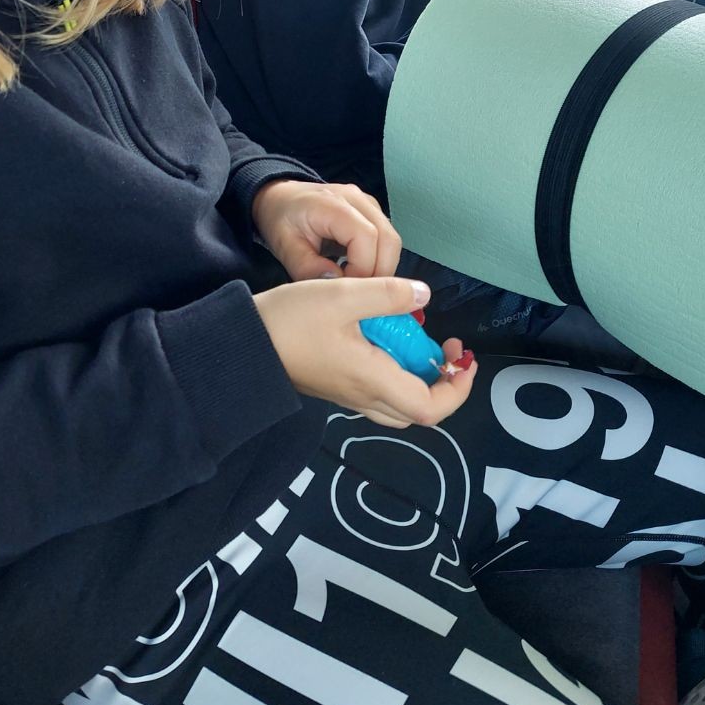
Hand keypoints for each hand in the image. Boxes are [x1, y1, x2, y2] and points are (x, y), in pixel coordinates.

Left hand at [251, 179, 401, 279]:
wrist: (280, 197)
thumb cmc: (281, 219)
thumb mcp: (284, 247)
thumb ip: (308, 268)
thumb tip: (338, 284)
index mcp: (333, 205)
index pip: (366, 237)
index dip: (363, 269)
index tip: (347, 290)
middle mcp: (357, 199)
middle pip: (389, 240)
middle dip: (379, 273)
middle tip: (357, 294)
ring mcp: (368, 203)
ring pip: (392, 240)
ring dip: (381, 267)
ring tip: (356, 285)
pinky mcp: (372, 212)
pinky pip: (386, 238)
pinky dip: (379, 259)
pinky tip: (358, 271)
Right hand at [254, 275, 478, 427]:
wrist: (241, 344)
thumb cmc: (290, 321)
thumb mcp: (342, 295)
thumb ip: (387, 294)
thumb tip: (425, 295)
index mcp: (373, 380)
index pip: (431, 407)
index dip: (458, 387)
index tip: (462, 356)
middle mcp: (364, 396)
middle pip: (418, 411)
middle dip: (443, 383)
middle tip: (444, 347)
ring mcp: (347, 395)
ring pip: (398, 404)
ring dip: (418, 379)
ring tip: (416, 341)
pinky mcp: (334, 386)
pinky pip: (378, 392)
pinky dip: (395, 373)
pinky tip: (384, 339)